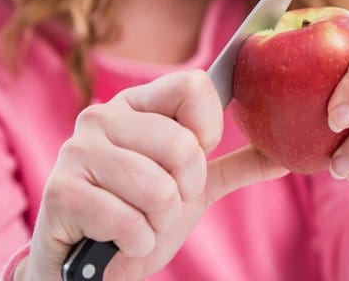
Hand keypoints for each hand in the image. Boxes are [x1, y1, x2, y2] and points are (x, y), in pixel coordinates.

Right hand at [19, 70, 287, 279]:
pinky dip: (136, 242)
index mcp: (135, 105)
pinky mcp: (61, 192)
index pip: (194, 85)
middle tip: (163, 202)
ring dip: (160, 222)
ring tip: (139, 221)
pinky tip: (119, 241)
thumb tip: (287, 157)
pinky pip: (129, 221)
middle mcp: (102, 117)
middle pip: (183, 145)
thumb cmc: (140, 215)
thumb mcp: (194, 188)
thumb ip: (234, 166)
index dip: (208, 129)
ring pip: (159, 188)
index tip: (196, 157)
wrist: (92, 267)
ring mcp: (77, 151)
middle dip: (185, 191)